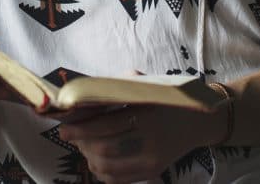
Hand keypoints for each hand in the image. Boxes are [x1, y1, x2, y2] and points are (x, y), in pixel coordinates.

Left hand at [58, 103, 226, 183]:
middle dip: (82, 143)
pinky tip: (95, 161)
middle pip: (104, 148)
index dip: (80, 129)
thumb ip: (115, 88)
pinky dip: (101, 172)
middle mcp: (150, 139)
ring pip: (109, 166)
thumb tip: (81, 95)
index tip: (63, 129)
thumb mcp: (144, 86)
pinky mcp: (153, 171)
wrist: (196, 121)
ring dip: (89, 158)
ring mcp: (152, 159)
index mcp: (145, 114)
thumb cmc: (163, 99)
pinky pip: (119, 179)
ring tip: (84, 146)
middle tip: (72, 136)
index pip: (105, 125)